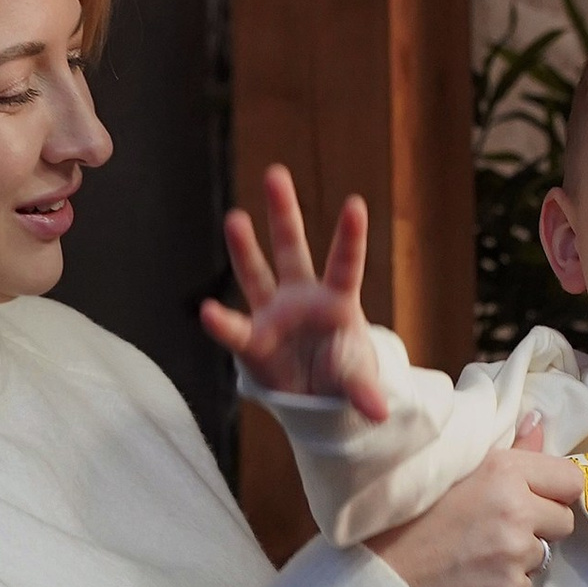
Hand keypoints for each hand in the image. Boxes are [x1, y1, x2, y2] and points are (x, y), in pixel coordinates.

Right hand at [199, 168, 390, 416]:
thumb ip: (365, 391)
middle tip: (276, 173)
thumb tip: (379, 413)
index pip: (344, 264)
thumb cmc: (342, 374)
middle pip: (291, 248)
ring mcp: (273, 312)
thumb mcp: (357, 381)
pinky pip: (235, 329)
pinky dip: (222, 324)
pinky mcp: (252, 338)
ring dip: (244, 247)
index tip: (355, 205)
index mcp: (336, 301)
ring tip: (235, 218)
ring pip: (255, 272)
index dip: (349, 237)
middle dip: (283, 213)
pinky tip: (208, 312)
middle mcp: (301, 297)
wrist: (317, 395)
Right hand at [366, 410, 575, 586]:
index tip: (534, 497)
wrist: (379, 573)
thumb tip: (539, 422)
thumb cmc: (410, 515)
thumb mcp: (458, 469)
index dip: (554, 490)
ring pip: (544, 554)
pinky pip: (525, 585)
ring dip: (521, 555)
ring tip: (479, 551)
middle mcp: (518, 510)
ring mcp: (516, 554)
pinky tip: (473, 576)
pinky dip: (504, 584)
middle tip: (500, 526)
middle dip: (541, 524)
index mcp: (506, 471)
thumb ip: (511, 450)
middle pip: (564, 521)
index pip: (570, 479)